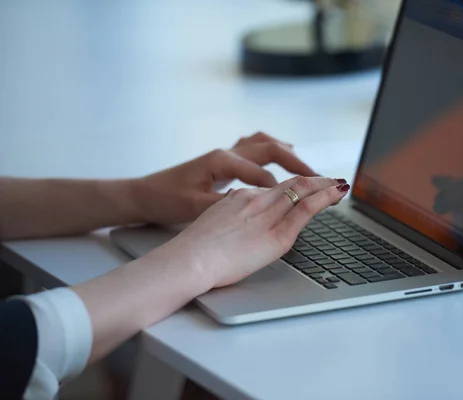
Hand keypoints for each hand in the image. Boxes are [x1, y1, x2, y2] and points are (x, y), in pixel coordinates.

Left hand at [132, 132, 316, 224]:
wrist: (143, 194)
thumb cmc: (166, 199)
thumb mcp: (196, 206)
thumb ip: (229, 204)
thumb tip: (259, 205)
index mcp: (222, 160)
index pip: (263, 174)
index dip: (285, 189)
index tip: (304, 202)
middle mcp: (227, 152)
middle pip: (272, 149)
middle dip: (297, 163)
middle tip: (318, 178)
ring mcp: (226, 154)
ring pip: (264, 143)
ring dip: (287, 153)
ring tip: (306, 168)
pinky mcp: (224, 161)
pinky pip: (256, 150)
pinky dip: (272, 153)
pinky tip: (281, 163)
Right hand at [158, 176, 349, 288]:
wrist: (188, 260)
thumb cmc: (192, 252)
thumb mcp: (212, 226)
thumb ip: (230, 220)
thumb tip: (239, 224)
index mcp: (238, 198)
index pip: (273, 188)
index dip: (293, 185)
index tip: (303, 186)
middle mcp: (255, 201)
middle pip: (291, 184)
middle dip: (315, 181)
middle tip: (330, 180)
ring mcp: (267, 216)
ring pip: (302, 191)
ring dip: (324, 186)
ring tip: (339, 185)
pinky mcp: (277, 236)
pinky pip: (305, 209)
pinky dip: (324, 198)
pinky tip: (337, 194)